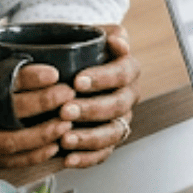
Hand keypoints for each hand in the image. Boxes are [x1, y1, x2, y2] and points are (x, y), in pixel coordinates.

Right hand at [0, 24, 131, 169]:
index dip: (25, 79)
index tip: (54, 74)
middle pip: (3, 114)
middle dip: (40, 105)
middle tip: (68, 95)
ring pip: (6, 144)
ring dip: (40, 136)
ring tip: (66, 123)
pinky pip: (4, 162)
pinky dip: (31, 157)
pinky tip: (53, 146)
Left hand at [51, 23, 139, 169]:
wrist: (66, 68)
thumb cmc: (76, 50)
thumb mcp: (88, 34)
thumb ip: (104, 33)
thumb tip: (117, 40)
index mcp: (127, 69)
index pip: (124, 73)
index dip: (103, 78)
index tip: (77, 80)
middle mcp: (128, 95)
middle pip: (119, 105)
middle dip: (92, 109)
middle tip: (65, 110)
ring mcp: (119, 119)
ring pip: (113, 132)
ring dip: (89, 137)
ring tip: (65, 139)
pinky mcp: (107, 140)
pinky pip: (103, 153)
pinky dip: (86, 159)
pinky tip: (67, 158)